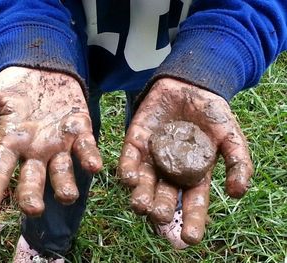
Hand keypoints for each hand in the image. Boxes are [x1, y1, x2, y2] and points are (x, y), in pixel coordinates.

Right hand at [0, 67, 101, 217]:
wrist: (43, 68)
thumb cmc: (15, 87)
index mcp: (12, 144)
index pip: (0, 170)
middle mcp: (37, 151)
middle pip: (34, 178)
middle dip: (32, 194)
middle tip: (33, 209)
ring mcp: (60, 143)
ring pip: (63, 170)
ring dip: (65, 184)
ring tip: (67, 196)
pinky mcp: (81, 131)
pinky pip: (86, 147)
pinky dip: (89, 156)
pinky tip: (93, 166)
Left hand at [118, 78, 252, 244]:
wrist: (191, 85)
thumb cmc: (213, 113)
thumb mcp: (231, 136)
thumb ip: (238, 162)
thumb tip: (236, 193)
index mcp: (193, 174)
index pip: (192, 201)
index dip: (191, 219)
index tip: (190, 238)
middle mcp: (170, 170)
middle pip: (163, 195)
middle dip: (160, 208)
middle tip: (158, 216)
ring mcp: (152, 156)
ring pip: (143, 181)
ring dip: (140, 194)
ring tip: (140, 204)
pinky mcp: (136, 140)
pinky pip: (129, 158)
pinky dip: (128, 168)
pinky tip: (129, 177)